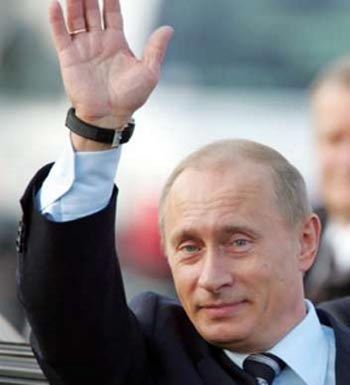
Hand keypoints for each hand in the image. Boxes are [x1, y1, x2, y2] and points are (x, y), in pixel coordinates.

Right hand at [49, 0, 172, 128]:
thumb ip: (155, 50)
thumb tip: (168, 29)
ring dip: (74, 2)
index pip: (112, 13)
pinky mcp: (69, 58)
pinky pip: (61, 35)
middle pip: (92, 11)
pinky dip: (56, 20)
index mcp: (117, 42)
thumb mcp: (149, 73)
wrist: (109, 115)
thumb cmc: (130, 97)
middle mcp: (99, 42)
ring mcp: (83, 48)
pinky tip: (55, 5)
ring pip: (76, 18)